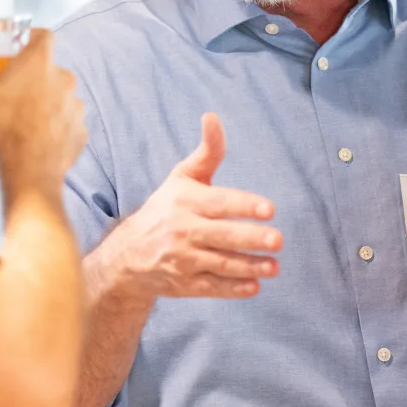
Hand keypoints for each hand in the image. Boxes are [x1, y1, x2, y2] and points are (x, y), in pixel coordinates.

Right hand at [0, 29, 86, 190]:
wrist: (29, 167)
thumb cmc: (4, 124)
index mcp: (40, 62)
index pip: (43, 36)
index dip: (31, 39)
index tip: (17, 48)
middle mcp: (64, 79)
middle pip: (49, 69)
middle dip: (32, 77)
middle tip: (12, 90)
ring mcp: (74, 106)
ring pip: (59, 96)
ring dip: (45, 102)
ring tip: (23, 117)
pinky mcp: (80, 131)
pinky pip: (67, 123)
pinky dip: (55, 127)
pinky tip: (37, 136)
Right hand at [99, 113, 281, 300]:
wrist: (129, 255)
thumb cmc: (165, 209)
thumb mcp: (182, 178)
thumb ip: (206, 152)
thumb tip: (212, 116)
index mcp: (184, 201)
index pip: (219, 203)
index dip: (244, 206)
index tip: (269, 210)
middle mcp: (181, 230)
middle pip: (222, 235)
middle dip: (251, 238)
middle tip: (277, 240)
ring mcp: (182, 260)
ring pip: (221, 264)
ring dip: (250, 266)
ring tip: (274, 266)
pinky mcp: (184, 285)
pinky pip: (212, 287)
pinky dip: (233, 289)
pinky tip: (254, 286)